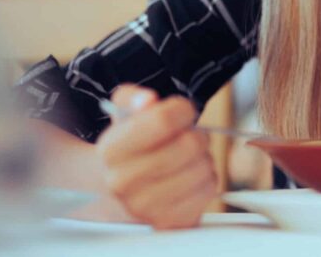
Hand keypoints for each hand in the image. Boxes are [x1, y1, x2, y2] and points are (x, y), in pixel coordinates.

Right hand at [95, 85, 217, 229]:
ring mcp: (146, 208)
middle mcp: (122, 183)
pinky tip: (189, 179)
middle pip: (189, 144)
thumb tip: (147, 100)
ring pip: (203, 167)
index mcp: (110, 150)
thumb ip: (132, 98)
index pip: (163, 119)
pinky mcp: (169, 223)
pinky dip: (206, 180)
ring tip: (186, 159)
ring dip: (202, 157)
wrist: (120, 194)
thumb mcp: (124, 115)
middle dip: (195, 134)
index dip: (182, 109)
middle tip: (186, 137)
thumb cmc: (131, 148)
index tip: (181, 112)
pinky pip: (209, 189)